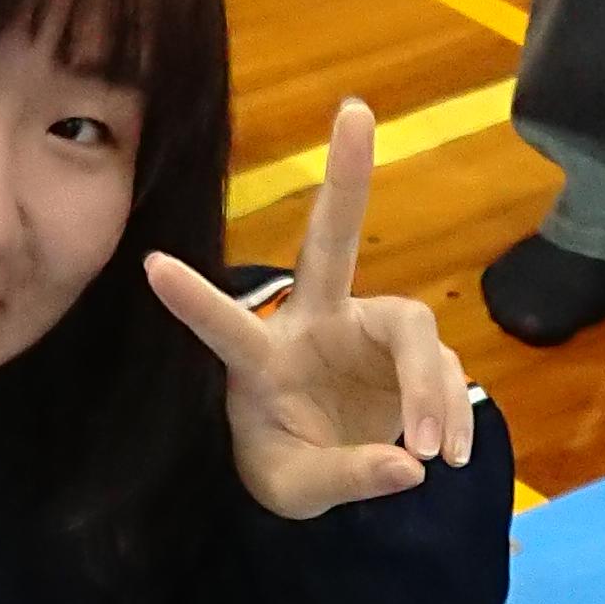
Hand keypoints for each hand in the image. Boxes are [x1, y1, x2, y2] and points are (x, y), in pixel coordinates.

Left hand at [145, 100, 477, 516]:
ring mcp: (368, 331)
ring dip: (431, 388)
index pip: (228, 327)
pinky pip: (447, 371)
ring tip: (433, 452)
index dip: (195, 300)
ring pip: (415, 328)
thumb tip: (411, 466)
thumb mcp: (298, 490)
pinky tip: (453, 455)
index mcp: (265, 360)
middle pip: (332, 241)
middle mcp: (317, 324)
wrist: (335, 471)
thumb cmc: (290, 464)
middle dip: (346, 178)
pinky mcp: (412, 352)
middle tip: (354, 113)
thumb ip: (347, 478)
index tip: (151, 265)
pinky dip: (453, 414)